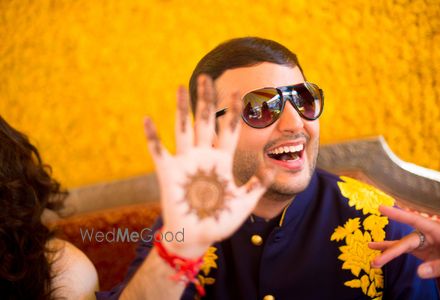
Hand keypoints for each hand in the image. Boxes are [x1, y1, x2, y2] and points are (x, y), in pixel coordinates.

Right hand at [143, 75, 273, 258]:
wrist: (196, 237)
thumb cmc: (220, 221)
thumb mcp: (244, 202)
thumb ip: (258, 185)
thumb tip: (273, 167)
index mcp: (221, 160)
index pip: (229, 129)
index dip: (233, 111)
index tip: (238, 92)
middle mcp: (203, 155)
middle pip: (206, 121)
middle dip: (207, 99)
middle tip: (207, 77)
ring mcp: (185, 162)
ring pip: (183, 128)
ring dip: (181, 108)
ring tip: (181, 87)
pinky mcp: (168, 173)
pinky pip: (158, 151)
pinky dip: (152, 136)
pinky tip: (147, 119)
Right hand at [369, 205, 439, 277]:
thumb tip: (419, 272)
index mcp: (436, 230)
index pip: (414, 219)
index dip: (397, 214)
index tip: (380, 208)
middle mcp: (427, 235)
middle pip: (405, 242)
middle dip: (390, 251)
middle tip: (376, 262)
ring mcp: (424, 244)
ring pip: (402, 246)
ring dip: (387, 251)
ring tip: (370, 253)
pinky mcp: (424, 252)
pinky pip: (405, 252)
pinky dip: (393, 252)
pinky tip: (379, 253)